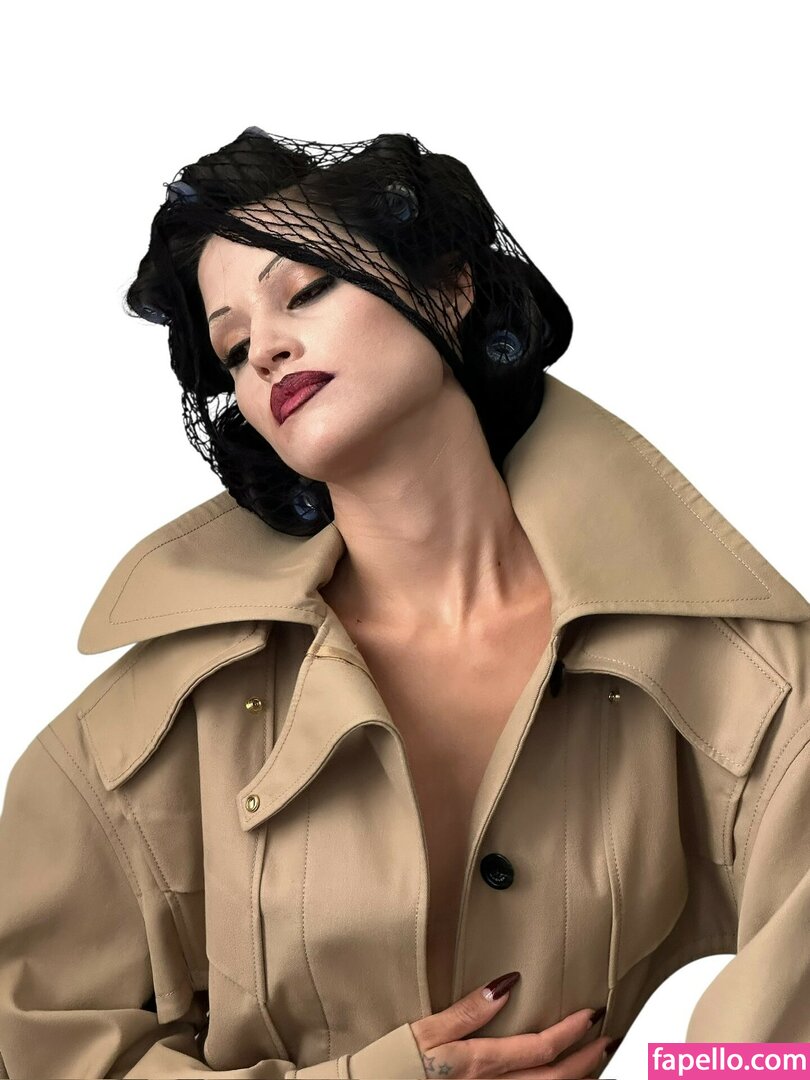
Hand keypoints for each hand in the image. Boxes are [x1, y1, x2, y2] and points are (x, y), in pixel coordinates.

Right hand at [409, 973, 610, 1077]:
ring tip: (594, 1061)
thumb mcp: (427, 1030)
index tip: (593, 1013)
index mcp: (481, 1064)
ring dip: (576, 1079)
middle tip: (609, 1038)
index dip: (572, 1032)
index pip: (541, 1049)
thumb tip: (506, 984)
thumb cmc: (396, 1063)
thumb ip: (468, 1010)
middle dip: (587, 1059)